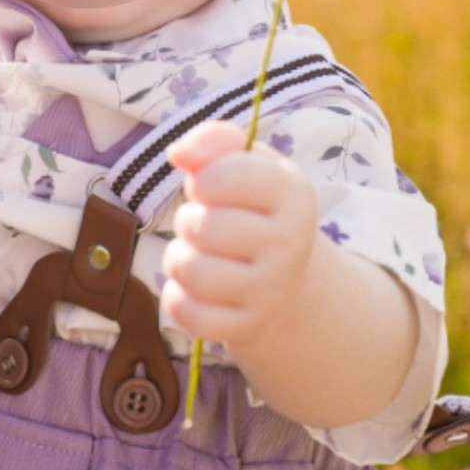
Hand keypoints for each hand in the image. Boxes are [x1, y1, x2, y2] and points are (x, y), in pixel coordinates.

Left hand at [159, 120, 319, 350]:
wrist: (287, 281)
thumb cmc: (253, 210)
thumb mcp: (247, 164)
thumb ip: (214, 141)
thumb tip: (179, 153)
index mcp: (292, 194)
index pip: (225, 174)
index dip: (201, 179)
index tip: (208, 187)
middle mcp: (290, 244)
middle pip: (204, 227)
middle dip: (189, 221)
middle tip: (204, 226)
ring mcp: (272, 291)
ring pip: (192, 272)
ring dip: (178, 259)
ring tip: (196, 254)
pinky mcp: (249, 327)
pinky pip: (188, 314)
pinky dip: (177, 299)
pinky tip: (194, 290)